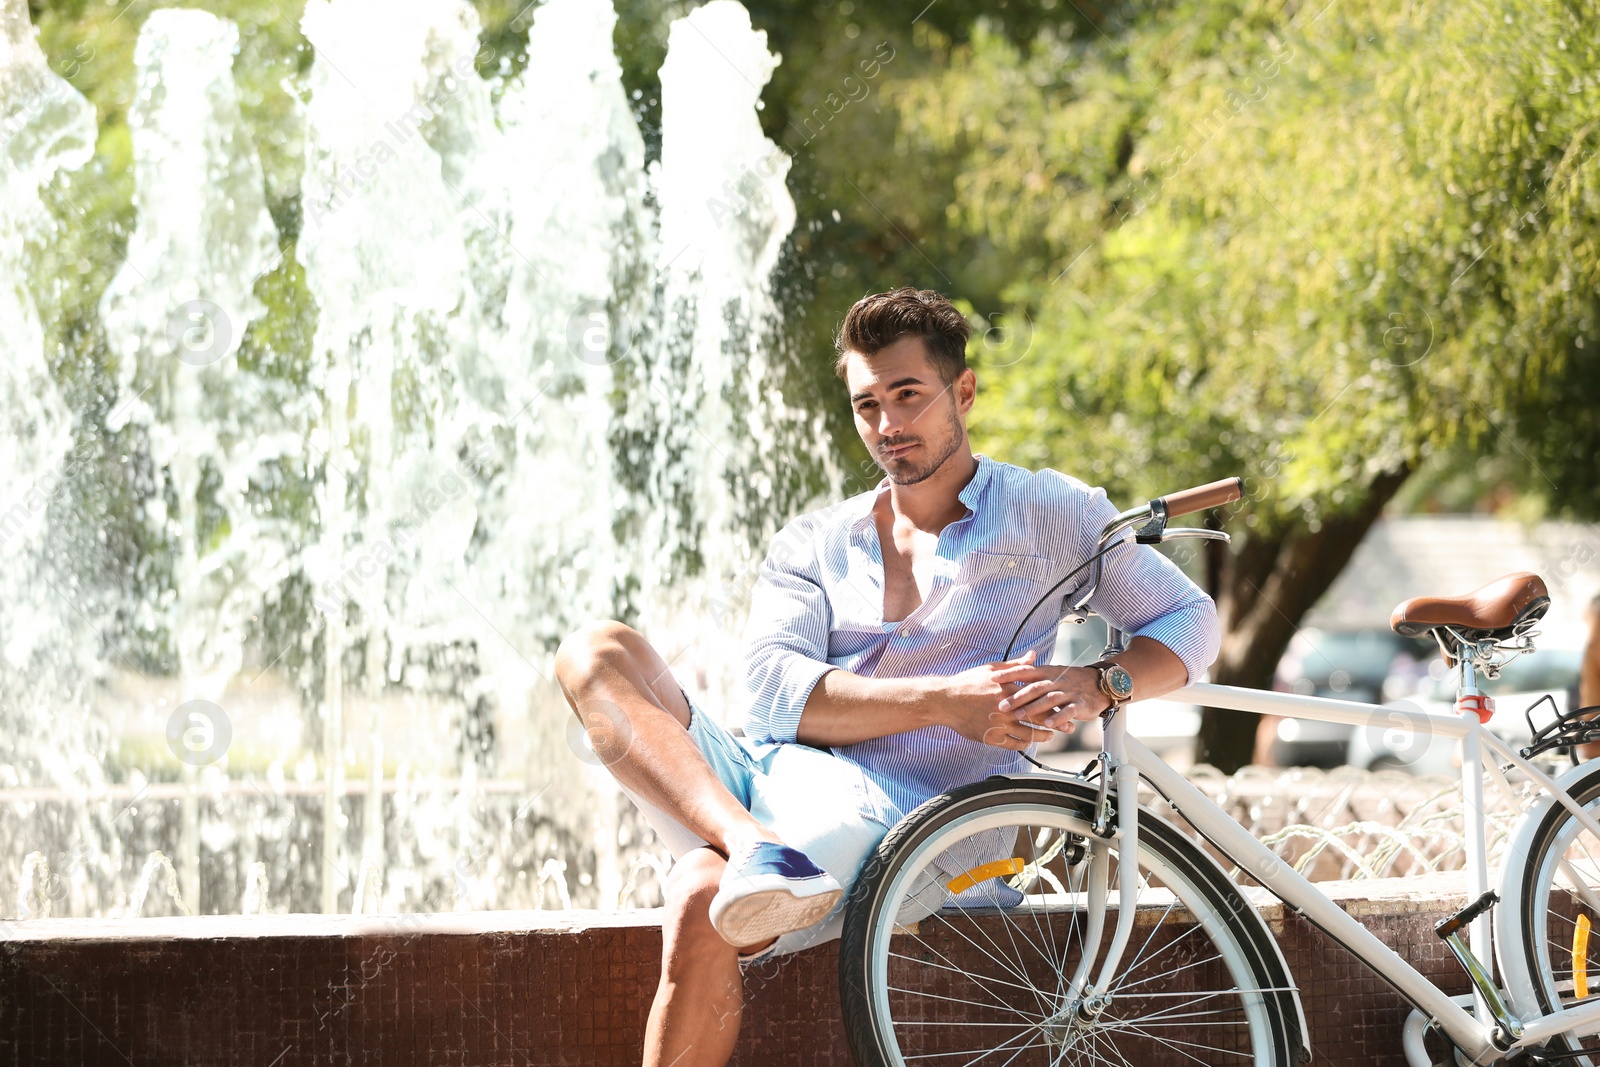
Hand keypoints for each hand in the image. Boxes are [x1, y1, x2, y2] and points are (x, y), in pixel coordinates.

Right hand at [927, 650, 1062, 750]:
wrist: (946, 701)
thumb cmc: (968, 683)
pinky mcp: (991, 737)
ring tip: (1049, 736)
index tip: (1067, 708)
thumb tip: (1033, 655)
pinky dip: (1023, 744)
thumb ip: (1016, 666)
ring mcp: (999, 725)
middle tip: (1069, 728)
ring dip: (1042, 736)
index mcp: (1010, 691)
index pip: (1040, 700)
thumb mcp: (992, 669)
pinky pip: (1013, 745)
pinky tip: (1028, 741)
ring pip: (1028, 735)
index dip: (1056, 706)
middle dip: (1057, 725)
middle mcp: (1007, 709)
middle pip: (1039, 719)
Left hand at [998, 661, 1109, 732]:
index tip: (992, 678)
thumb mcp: (1052, 673)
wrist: (1100, 683)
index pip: (1025, 671)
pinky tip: (1049, 725)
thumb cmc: (1071, 680)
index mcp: (1047, 672)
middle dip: (1017, 696)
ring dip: (1034, 708)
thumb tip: (1009, 672)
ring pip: (1049, 699)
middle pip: (1034, 687)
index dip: (1009, 673)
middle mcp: (1056, 680)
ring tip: (1019, 716)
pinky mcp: (1079, 704)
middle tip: (1001, 705)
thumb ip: (1033, 673)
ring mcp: (1068, 692)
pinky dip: (1058, 717)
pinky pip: (1068, 710)